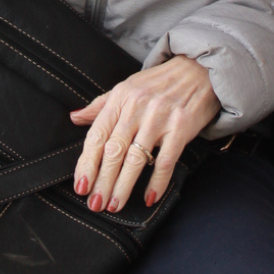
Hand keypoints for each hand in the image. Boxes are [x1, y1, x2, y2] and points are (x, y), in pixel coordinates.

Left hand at [70, 56, 220, 212]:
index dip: (87, 163)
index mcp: (121, 96)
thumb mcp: (128, 86)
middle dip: (102, 181)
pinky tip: (149, 197)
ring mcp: (159, 117)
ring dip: (123, 186)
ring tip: (114, 205)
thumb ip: (102, 104)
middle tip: (95, 204)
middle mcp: (137, 106)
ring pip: (136, 159)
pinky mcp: (180, 127)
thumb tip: (75, 117)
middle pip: (114, 150)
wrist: (199, 69)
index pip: (97, 134)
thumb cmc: (160, 82)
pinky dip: (157, 182)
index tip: (81, 186)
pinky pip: (165, 160)